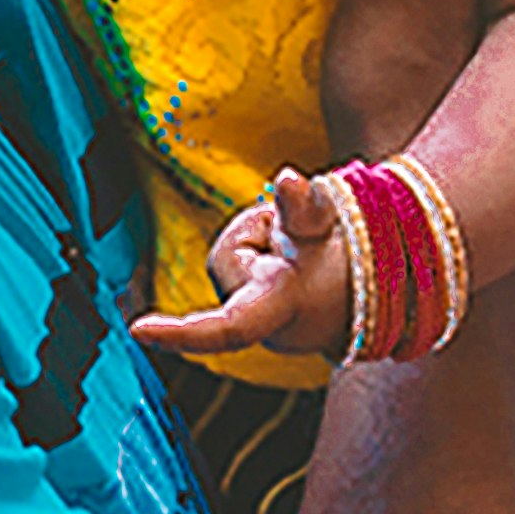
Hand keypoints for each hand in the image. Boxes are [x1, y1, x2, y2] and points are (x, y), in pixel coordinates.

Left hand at [132, 173, 352, 361]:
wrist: (377, 283)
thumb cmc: (352, 252)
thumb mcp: (329, 222)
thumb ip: (301, 206)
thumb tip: (287, 179)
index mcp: (283, 310)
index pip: (229, 327)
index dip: (183, 334)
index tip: (137, 330)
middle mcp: (271, 329)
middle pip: (230, 261)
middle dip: (256, 233)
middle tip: (297, 234)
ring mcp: (267, 327)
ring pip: (235, 264)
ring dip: (261, 245)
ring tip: (301, 248)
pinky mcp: (262, 318)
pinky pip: (244, 272)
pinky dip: (261, 257)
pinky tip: (287, 260)